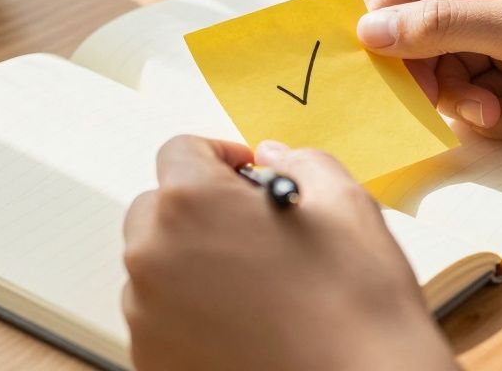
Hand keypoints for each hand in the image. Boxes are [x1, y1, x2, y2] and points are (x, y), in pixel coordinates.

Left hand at [123, 136, 454, 370]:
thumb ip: (299, 162)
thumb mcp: (344, 205)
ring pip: (158, 265)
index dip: (221, 157)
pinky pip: (160, 316)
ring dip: (192, 262)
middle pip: (159, 209)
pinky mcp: (152, 358)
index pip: (181, 151)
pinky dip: (190, 312)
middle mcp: (154, 255)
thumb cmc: (355, 306)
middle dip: (201, 210)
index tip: (246, 175)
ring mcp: (146, 313)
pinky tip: (243, 322)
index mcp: (192, 202)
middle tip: (253, 230)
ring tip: (254, 285)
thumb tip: (273, 158)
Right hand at [357, 0, 501, 150]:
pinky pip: (485, 91)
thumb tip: (373, 29)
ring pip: (453, 66)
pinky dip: (499, 112)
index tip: (376, 59)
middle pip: (428, 26)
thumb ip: (444, 27)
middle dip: (435, 70)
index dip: (391, 16)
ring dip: (471, 99)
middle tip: (442, 101)